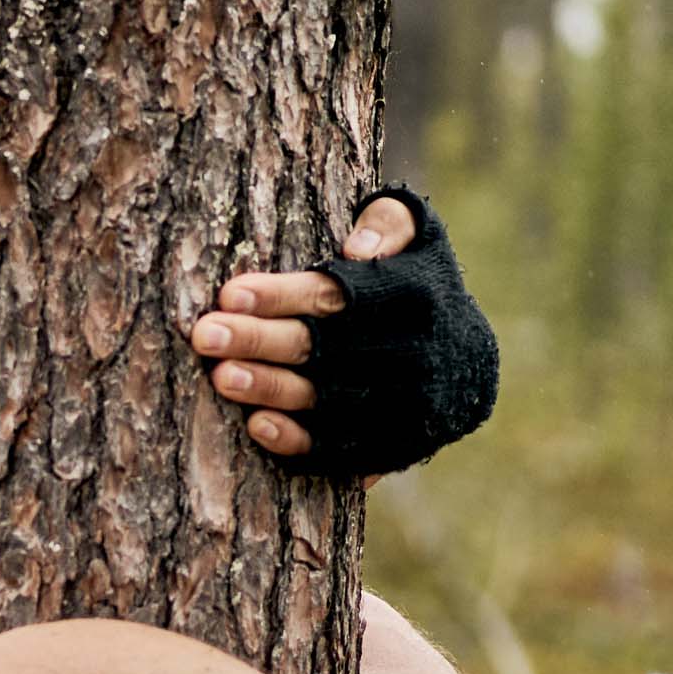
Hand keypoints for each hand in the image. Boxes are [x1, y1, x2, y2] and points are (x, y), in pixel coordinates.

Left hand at [183, 193, 418, 459]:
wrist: (466, 364)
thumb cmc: (417, 287)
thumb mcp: (418, 238)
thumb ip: (389, 225)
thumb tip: (357, 246)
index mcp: (410, 296)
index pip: (335, 296)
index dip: (281, 296)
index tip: (230, 294)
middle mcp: (410, 352)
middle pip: (321, 347)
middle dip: (258, 341)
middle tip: (205, 336)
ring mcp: (402, 403)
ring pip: (324, 398)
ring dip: (269, 389)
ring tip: (221, 378)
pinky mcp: (392, 445)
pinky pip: (339, 448)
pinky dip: (298, 440)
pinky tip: (257, 425)